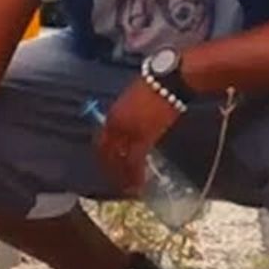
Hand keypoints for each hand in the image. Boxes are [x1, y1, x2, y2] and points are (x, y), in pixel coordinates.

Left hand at [94, 79, 180, 196]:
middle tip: (116, 181)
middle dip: (110, 169)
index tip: (108, 165)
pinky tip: (138, 184)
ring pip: (120, 161)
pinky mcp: (143, 137)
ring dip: (122, 176)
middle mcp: (115, 125)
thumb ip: (126, 115)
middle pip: (107, 153)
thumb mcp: (132, 100)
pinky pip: (135, 161)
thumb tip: (127, 128)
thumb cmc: (153, 85)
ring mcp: (128, 132)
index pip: (102, 141)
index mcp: (112, 115)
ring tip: (127, 188)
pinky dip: (135, 175)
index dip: (104, 155)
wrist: (167, 81)